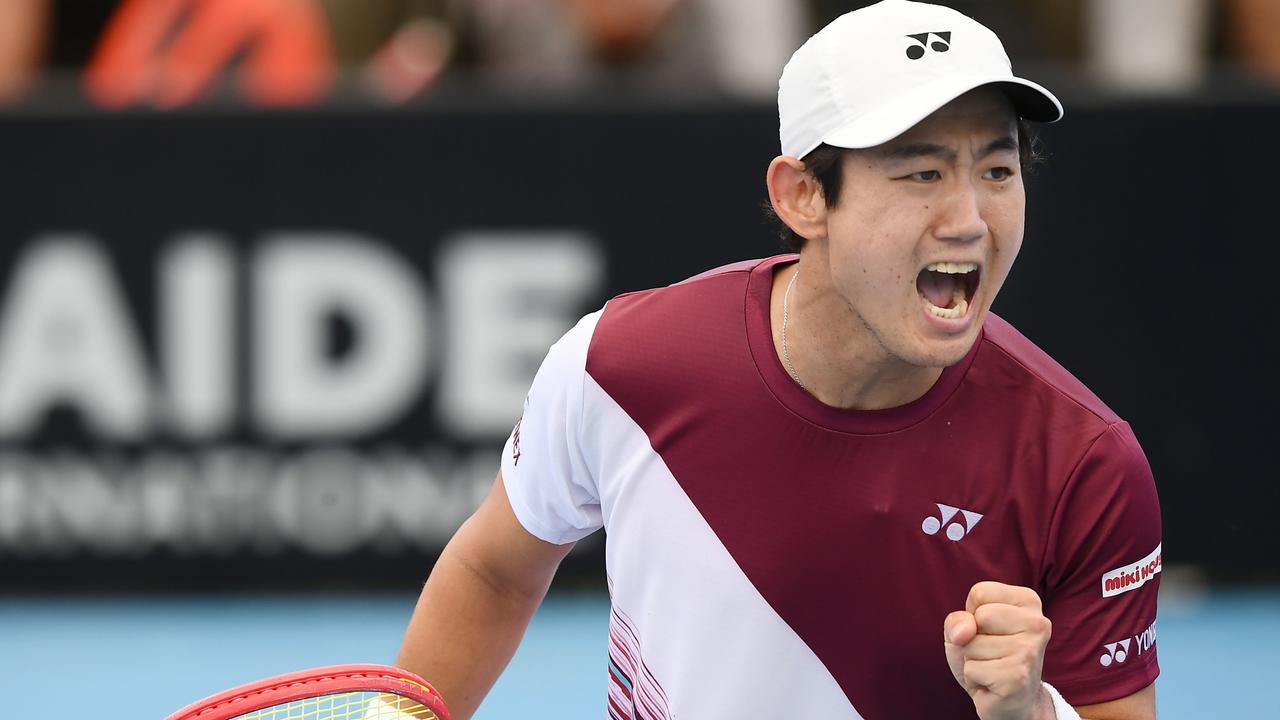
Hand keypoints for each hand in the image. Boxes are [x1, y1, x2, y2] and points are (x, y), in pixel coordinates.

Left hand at [944, 582, 1054, 719]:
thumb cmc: (987, 656)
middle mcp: (1037, 623)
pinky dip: (974, 678)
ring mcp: (1029, 651)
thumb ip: (958, 619)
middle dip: (972, 638)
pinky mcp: (1017, 677)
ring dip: (973, 660)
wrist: (1010, 702)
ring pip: (972, 645)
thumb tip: (964, 632)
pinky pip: (972, 669)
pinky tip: (992, 683)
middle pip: (978, 617)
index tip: (990, 630)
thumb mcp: (965, 627)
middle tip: (991, 652)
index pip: (980, 592)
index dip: (973, 614)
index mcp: (1029, 601)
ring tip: (993, 667)